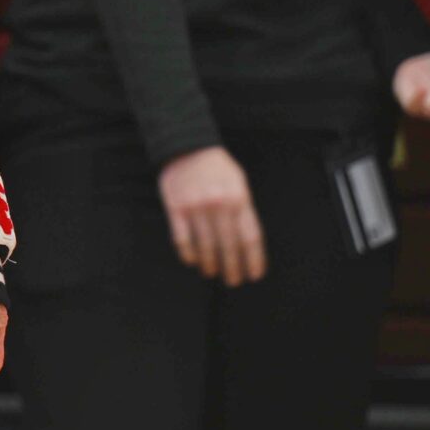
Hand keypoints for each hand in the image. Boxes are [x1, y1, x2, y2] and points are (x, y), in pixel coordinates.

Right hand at [158, 146, 264, 285]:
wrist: (187, 147)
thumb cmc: (217, 167)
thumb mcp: (239, 183)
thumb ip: (244, 210)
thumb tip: (248, 243)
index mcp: (239, 198)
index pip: (250, 237)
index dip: (254, 259)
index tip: (254, 275)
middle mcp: (219, 204)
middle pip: (229, 245)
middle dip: (232, 267)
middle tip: (233, 281)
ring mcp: (196, 207)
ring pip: (206, 244)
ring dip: (210, 263)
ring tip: (212, 273)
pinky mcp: (176, 207)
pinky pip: (182, 237)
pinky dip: (188, 252)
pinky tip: (192, 261)